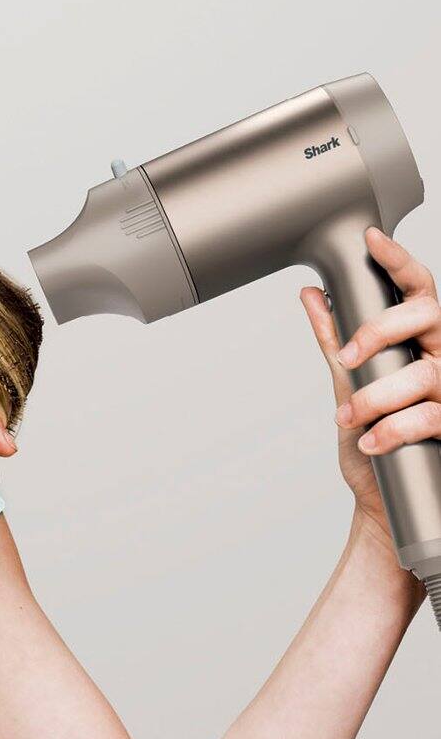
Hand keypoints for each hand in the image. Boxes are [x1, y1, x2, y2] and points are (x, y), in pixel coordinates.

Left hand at [309, 226, 440, 545]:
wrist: (383, 499)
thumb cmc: (370, 433)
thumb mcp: (348, 381)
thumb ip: (335, 338)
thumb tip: (310, 292)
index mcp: (420, 338)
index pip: (418, 289)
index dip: (399, 262)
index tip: (371, 239)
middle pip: (426, 319)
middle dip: (381, 330)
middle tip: (349, 355)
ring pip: (421, 375)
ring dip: (377, 396)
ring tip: (351, 416)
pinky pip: (427, 418)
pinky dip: (392, 429)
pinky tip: (369, 439)